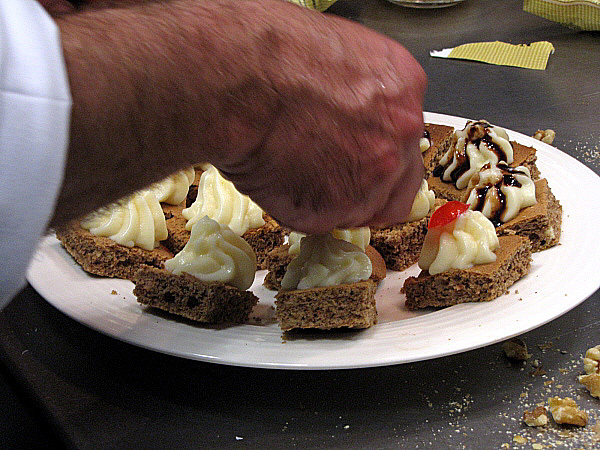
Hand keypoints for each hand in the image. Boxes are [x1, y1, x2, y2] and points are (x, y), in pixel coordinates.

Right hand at [53, 0, 424, 230]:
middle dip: (369, 190)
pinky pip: (319, 220)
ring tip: (295, 173)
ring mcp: (370, 178)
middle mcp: (399, 136)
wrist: (237, 78)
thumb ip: (363, 97)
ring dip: (333, 201)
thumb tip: (352, 119)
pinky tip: (279, 179)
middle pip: (398, 186)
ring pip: (360, 211)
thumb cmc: (271, 53)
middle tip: (334, 179)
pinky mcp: (331, 210)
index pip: (408, 143)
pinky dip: (300, 208)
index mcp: (403, 89)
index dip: (381, 157)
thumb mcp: (339, 55)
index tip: (360, 159)